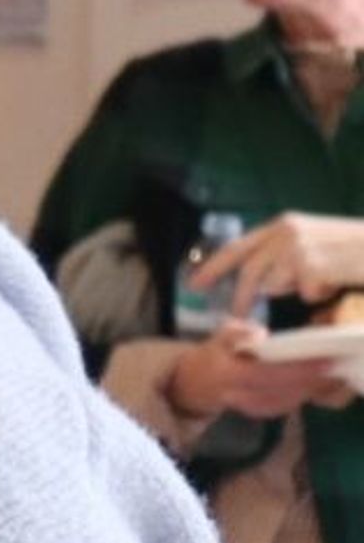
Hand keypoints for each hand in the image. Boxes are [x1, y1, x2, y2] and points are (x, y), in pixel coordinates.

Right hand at [162, 322, 353, 421]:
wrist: (192, 386)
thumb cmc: (210, 356)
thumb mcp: (216, 336)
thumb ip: (235, 332)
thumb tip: (261, 334)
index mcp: (228, 374)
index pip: (267, 374)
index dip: (297, 370)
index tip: (323, 361)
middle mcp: (238, 395)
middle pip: (282, 391)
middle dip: (312, 381)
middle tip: (335, 367)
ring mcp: (248, 407)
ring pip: (286, 401)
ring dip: (311, 390)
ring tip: (331, 375)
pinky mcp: (257, 412)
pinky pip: (283, 406)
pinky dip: (302, 397)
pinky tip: (316, 386)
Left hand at [190, 211, 363, 318]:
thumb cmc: (353, 249)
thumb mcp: (313, 242)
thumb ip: (283, 256)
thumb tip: (261, 284)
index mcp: (283, 225)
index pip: (237, 247)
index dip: (213, 267)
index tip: (195, 284)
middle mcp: (286, 232)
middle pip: (250, 272)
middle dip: (242, 298)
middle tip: (236, 316)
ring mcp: (298, 248)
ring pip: (278, 286)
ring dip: (298, 289)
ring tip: (324, 277)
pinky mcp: (312, 265)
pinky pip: (305, 294)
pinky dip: (321, 294)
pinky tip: (338, 280)